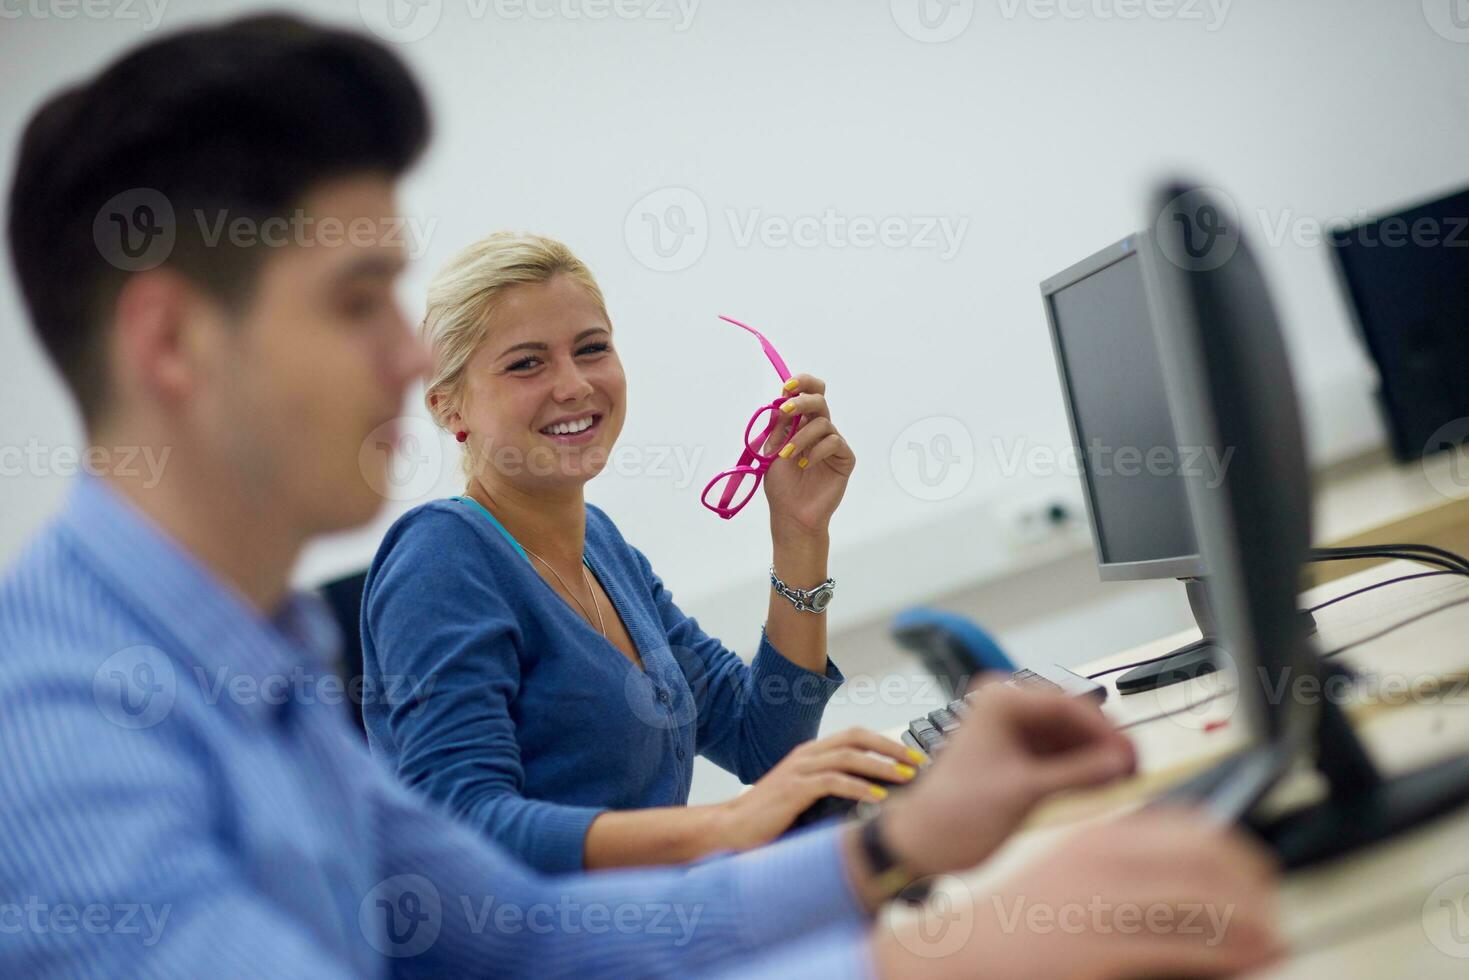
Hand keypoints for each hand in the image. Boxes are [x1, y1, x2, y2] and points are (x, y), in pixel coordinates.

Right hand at [715, 727, 921, 850]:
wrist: (731, 828)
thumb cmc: (770, 818)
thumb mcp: (805, 798)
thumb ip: (831, 790)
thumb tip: (873, 797)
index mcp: (811, 753)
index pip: (854, 736)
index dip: (885, 743)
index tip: (911, 757)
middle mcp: (806, 755)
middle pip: (856, 738)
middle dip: (890, 748)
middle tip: (918, 762)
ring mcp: (799, 770)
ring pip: (849, 757)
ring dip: (882, 767)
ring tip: (906, 778)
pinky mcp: (794, 789)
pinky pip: (833, 782)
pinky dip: (860, 788)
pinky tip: (878, 798)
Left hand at [760, 374, 854, 537]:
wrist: (791, 514)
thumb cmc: (782, 485)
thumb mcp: (772, 450)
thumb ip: (778, 426)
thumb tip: (781, 401)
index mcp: (801, 425)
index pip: (808, 394)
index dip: (802, 384)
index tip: (787, 387)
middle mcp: (818, 431)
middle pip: (819, 401)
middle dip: (802, 401)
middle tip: (787, 411)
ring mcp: (833, 444)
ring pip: (823, 423)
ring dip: (801, 437)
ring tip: (788, 455)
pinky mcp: (845, 458)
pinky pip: (834, 442)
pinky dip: (816, 451)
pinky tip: (805, 465)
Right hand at [874, 810, 1282, 979]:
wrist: (966, 951)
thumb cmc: (1019, 918)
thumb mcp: (1070, 870)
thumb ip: (1121, 863)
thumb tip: (1187, 878)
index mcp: (1099, 836)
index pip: (1188, 827)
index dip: (1236, 849)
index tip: (1257, 870)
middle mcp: (1107, 862)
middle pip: (1208, 859)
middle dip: (1254, 885)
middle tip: (1272, 909)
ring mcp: (1107, 906)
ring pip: (1207, 904)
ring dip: (1254, 923)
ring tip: (1274, 940)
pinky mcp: (1106, 951)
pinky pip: (1188, 949)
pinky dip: (1231, 955)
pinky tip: (1250, 961)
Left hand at [882, 682, 1135, 876]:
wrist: (924, 840)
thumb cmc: (958, 812)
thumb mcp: (1026, 792)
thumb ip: (1078, 774)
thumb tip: (1122, 762)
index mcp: (1000, 700)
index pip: (1066, 705)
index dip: (1104, 730)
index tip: (1131, 753)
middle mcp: (1005, 705)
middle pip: (1070, 717)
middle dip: (1102, 743)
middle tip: (1134, 768)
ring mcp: (1010, 727)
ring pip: (1067, 735)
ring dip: (1093, 755)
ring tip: (1122, 778)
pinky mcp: (1015, 750)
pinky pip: (1056, 751)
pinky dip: (1078, 766)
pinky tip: (1100, 782)